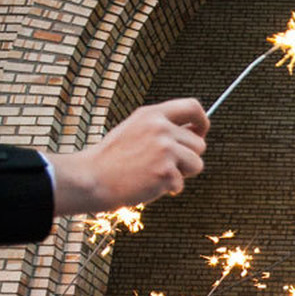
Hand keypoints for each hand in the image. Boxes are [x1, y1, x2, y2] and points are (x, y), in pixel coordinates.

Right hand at [50, 98, 209, 215]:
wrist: (92, 178)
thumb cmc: (113, 158)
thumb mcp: (135, 130)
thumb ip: (162, 128)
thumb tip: (197, 131)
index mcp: (152, 114)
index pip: (193, 106)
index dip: (202, 121)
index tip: (200, 133)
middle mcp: (160, 128)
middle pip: (199, 144)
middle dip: (188, 158)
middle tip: (163, 165)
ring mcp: (163, 149)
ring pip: (197, 165)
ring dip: (182, 174)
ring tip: (155, 174)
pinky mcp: (164, 171)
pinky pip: (180, 184)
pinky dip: (167, 189)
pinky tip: (146, 184)